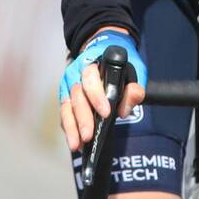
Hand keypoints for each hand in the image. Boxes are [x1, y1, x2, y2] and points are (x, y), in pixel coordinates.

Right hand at [58, 28, 146, 151]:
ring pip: (66, 108)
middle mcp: (75, 74)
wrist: (105, 54)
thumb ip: (134, 88)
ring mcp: (68, 87)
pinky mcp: (66, 100)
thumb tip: (124, 110)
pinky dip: (69, 129)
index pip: (90, 79)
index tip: (106, 113)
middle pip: (76, 97)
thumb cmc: (120, 65)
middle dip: (82, 118)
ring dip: (71, 128)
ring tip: (77, 145)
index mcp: (91, 63)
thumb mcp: (134, 70)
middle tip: (89, 135)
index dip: (96, 96)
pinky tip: (76, 143)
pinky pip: (65, 115)